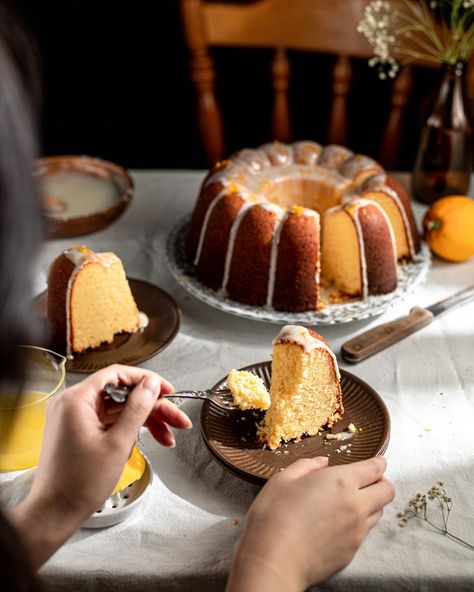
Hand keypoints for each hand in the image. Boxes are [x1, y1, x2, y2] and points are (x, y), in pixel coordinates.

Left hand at [8, 364, 190, 568]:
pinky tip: (149, 440)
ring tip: (168, 436)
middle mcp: (72, 404)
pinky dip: (129, 430)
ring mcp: (75, 418)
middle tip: (176, 419)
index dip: (146, 380)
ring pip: (119, 410)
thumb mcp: (118, 443)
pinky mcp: (79, 431)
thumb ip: (137, 408)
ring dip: (145, 421)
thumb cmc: (79, 483)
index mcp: (76, 399)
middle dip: (152, 408)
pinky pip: (109, 422)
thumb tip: (151, 384)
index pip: (117, 375)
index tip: (167, 390)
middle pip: (122, 395)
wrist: (54, 514)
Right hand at [226, 456, 394, 591]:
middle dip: (381, 482)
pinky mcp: (352, 552)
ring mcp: (356, 531)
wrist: (274, 561)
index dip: (378, 463)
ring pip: (378, 512)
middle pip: (387, 491)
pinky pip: (364, 533)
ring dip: (371, 503)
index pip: (375, 469)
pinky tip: (337, 524)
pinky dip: (358, 524)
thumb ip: (306, 466)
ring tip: (350, 502)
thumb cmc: (274, 517)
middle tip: (367, 481)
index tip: (377, 461)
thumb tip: (322, 463)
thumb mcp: (283, 479)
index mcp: (340, 482)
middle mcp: (355, 505)